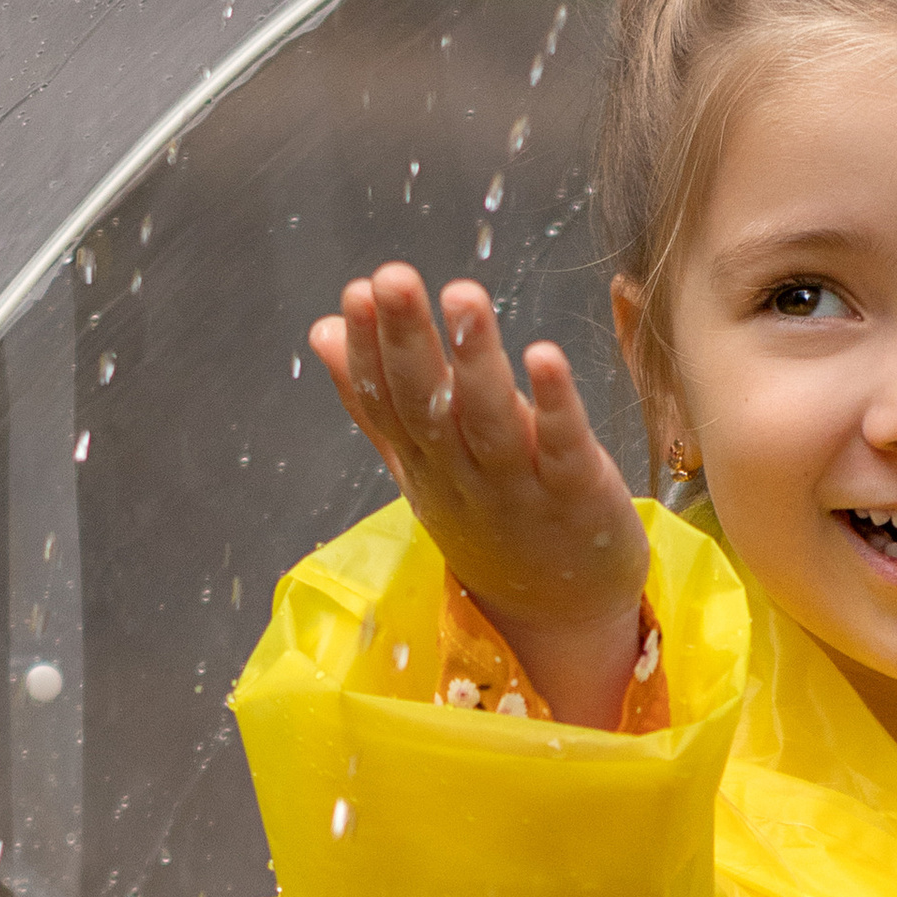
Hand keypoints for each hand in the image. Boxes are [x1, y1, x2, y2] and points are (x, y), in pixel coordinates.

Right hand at [308, 262, 650, 727]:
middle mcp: (463, 475)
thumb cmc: (491, 525)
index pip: (386, 401)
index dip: (369, 349)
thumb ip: (374, 404)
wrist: (558, 619)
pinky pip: (563, 446)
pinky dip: (554, 403)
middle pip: (428, 405)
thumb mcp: (421, 468)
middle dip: (407, 340)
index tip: (357, 292)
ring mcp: (519, 488)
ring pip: (489, 421)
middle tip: (392, 277)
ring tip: (462, 296)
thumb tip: (319, 333)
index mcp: (424, 462)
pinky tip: (544, 354)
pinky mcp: (577, 495)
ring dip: (474, 359)